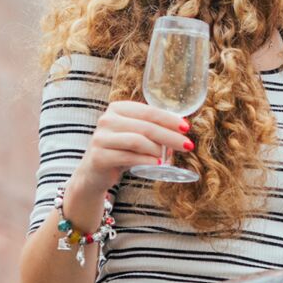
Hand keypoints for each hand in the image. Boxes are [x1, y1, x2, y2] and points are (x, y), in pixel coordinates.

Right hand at [73, 100, 192, 195]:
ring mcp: (101, 138)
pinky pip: (128, 157)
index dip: (170, 119)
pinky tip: (158, 165)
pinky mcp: (99, 156)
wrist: (94, 173)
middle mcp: (107, 120)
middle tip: (188, 145)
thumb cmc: (120, 151)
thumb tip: (182, 129)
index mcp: (118, 109)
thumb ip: (152, 129)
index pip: (149, 111)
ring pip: (137, 140)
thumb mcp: (135, 135)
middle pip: (146, 126)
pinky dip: (146, 161)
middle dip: (170, 136)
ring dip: (158, 149)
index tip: (187, 128)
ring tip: (170, 157)